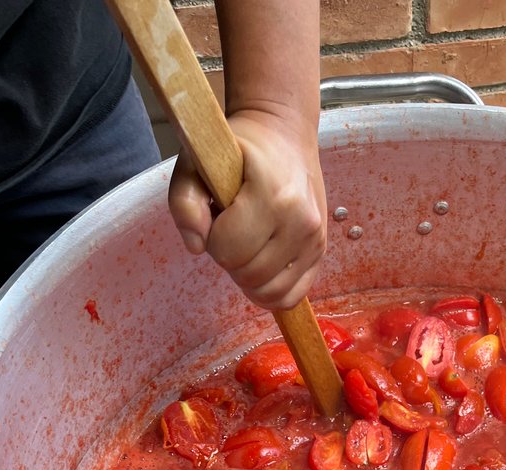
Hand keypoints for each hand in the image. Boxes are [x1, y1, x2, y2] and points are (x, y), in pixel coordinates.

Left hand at [168, 109, 325, 310]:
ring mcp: (315, 239)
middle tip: (231, 228)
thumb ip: (184, 203)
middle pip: (248, 274)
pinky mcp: (321, 253)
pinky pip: (291, 297)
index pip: (228, 250)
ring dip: (248, 275)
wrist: (284, 135)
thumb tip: (195, 247)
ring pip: (268, 292)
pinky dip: (270, 292)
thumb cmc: (237, 149)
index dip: (212, 238)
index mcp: (272, 194)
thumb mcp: (196, 163)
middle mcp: (300, 220)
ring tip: (247, 244)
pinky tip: (262, 267)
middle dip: (230, 257)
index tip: (217, 215)